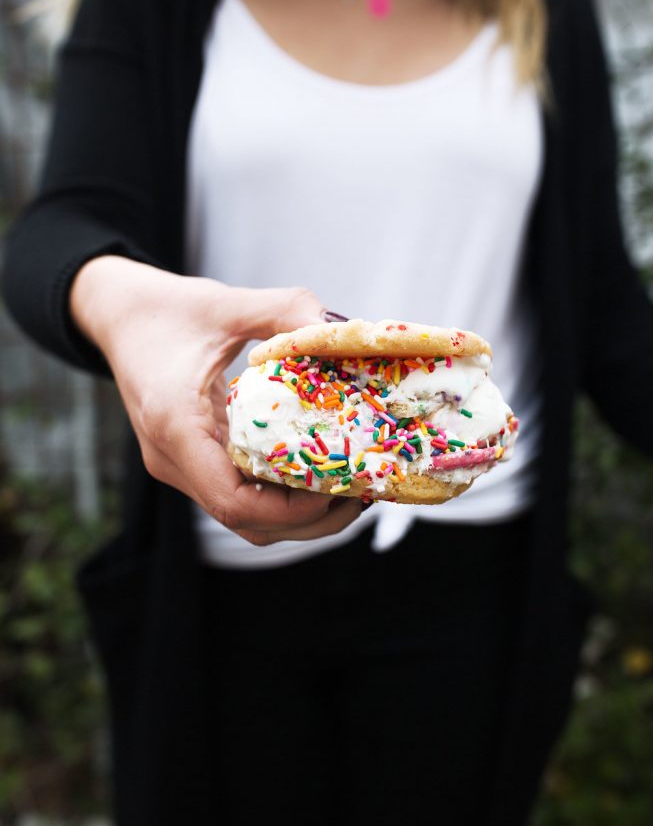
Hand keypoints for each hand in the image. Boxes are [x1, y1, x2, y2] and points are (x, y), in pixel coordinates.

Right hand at [70, 256, 361, 544]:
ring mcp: (179, 465)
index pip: (233, 502)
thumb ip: (284, 311)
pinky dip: (279, 496)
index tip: (338, 487)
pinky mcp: (191, 461)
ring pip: (244, 518)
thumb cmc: (167, 309)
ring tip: (348, 489)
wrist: (119, 315)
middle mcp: (173, 459)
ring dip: (297, 515)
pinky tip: (315, 472)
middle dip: (308, 520)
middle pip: (246, 523)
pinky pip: (238, 495)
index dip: (291, 510)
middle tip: (360, 493)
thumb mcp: (228, 302)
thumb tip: (340, 329)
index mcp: (175, 426)